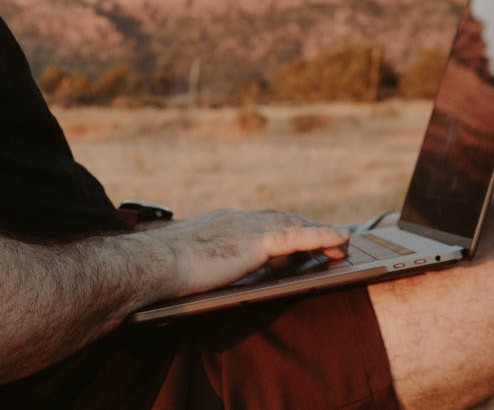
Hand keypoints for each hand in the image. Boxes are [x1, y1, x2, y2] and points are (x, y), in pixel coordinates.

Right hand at [144, 208, 349, 298]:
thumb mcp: (184, 261)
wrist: (152, 263)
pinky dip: (323, 237)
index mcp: (221, 222)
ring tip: (341, 243)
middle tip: (326, 238)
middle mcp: (238, 218)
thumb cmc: (158, 268)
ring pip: (295, 227)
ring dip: (320, 234)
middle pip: (281, 220)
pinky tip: (341, 241)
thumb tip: (200, 274)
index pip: (258, 223)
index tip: (294, 235)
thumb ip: (201, 262)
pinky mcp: (258, 242)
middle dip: (305, 228)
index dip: (280, 228)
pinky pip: (300, 238)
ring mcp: (249, 228)